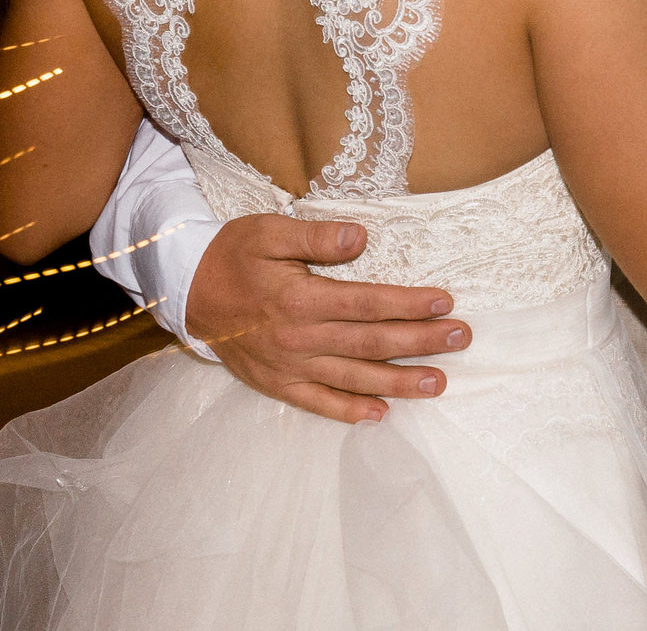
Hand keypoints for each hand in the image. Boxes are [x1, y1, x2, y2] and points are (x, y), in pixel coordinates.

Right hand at [185, 213, 468, 423]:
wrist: (186, 291)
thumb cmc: (233, 255)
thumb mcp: (270, 231)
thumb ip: (316, 236)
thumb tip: (360, 238)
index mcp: (300, 298)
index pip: (368, 303)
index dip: (409, 304)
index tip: (446, 302)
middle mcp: (299, 338)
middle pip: (371, 342)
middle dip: (420, 342)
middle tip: (461, 339)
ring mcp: (289, 367)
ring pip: (353, 378)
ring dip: (399, 382)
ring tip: (438, 383)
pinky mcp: (277, 384)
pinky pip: (319, 403)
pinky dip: (350, 411)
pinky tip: (381, 414)